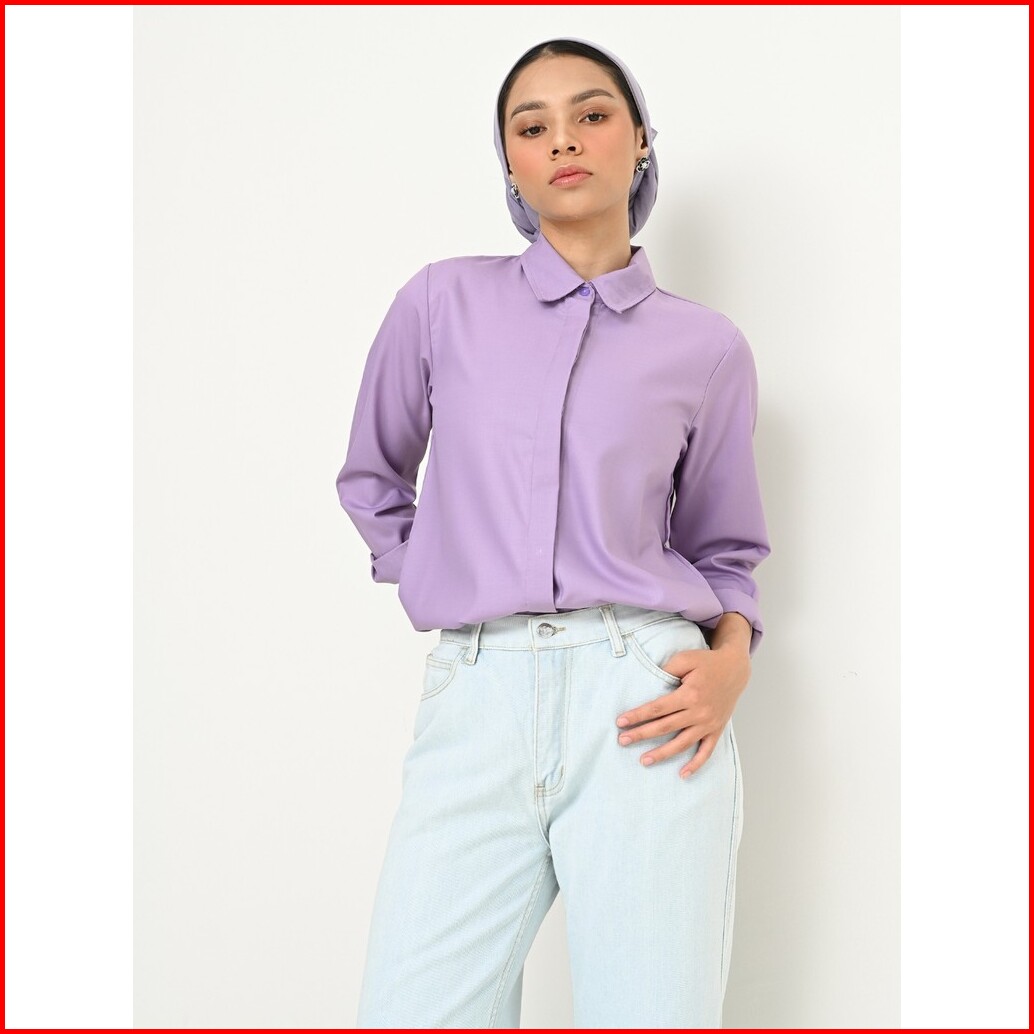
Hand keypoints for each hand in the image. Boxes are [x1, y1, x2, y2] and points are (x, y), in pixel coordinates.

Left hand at [615, 613, 751, 777]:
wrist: (735, 669)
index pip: (657, 709)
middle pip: (665, 727)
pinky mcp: (717, 730)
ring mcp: (709, 724)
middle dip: (641, 734)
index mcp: (689, 694)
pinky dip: (696, 764)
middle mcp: (699, 712)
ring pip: (682, 743)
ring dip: (662, 754)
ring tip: (643, 761)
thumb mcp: (685, 659)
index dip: (638, 716)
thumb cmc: (706, 663)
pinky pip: (706, 751)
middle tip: (622, 741)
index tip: (620, 722)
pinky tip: (682, 774)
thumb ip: (666, 670)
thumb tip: (649, 681)